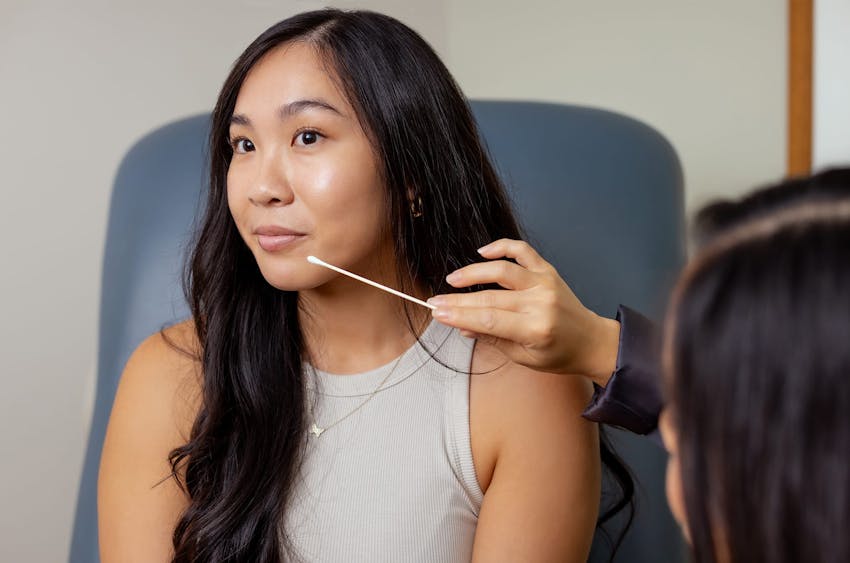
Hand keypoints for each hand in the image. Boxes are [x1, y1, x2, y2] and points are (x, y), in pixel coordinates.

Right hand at [427, 239, 619, 386]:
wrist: (590, 340)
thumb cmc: (558, 353)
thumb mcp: (524, 357)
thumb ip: (493, 339)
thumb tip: (463, 327)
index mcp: (535, 329)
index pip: (488, 319)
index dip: (459, 315)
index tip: (437, 313)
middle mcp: (540, 302)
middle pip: (490, 297)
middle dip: (458, 300)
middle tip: (436, 301)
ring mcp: (545, 282)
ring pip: (502, 270)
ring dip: (473, 272)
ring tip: (453, 280)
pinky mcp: (547, 270)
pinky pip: (522, 251)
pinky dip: (502, 246)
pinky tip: (482, 251)